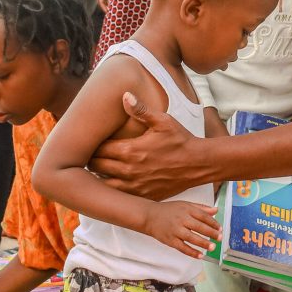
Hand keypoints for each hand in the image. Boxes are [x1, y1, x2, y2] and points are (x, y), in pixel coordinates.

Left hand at [90, 92, 209, 199]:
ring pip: (103, 184)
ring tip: (101, 167)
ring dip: (99, 176)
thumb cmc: (180, 140)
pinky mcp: (142, 196)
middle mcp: (129, 171)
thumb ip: (141, 110)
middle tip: (93, 153)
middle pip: (96, 166)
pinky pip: (118, 197)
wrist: (199, 163)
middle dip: (92, 159)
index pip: (98, 149)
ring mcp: (135, 186)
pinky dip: (111, 190)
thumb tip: (125, 95)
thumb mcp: (163, 121)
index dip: (93, 145)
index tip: (94, 141)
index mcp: (131, 151)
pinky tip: (114, 181)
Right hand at [143, 201, 220, 258]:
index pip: (203, 216)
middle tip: (220, 238)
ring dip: (203, 243)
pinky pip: (182, 247)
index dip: (213, 223)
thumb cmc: (169, 210)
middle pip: (199, 227)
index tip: (220, 228)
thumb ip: (201, 208)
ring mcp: (175, 230)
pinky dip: (191, 252)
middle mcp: (181, 219)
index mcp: (187, 209)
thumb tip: (216, 210)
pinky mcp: (170, 240)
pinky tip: (200, 255)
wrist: (149, 216)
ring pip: (192, 238)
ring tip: (213, 247)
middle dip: (211, 233)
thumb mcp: (185, 205)